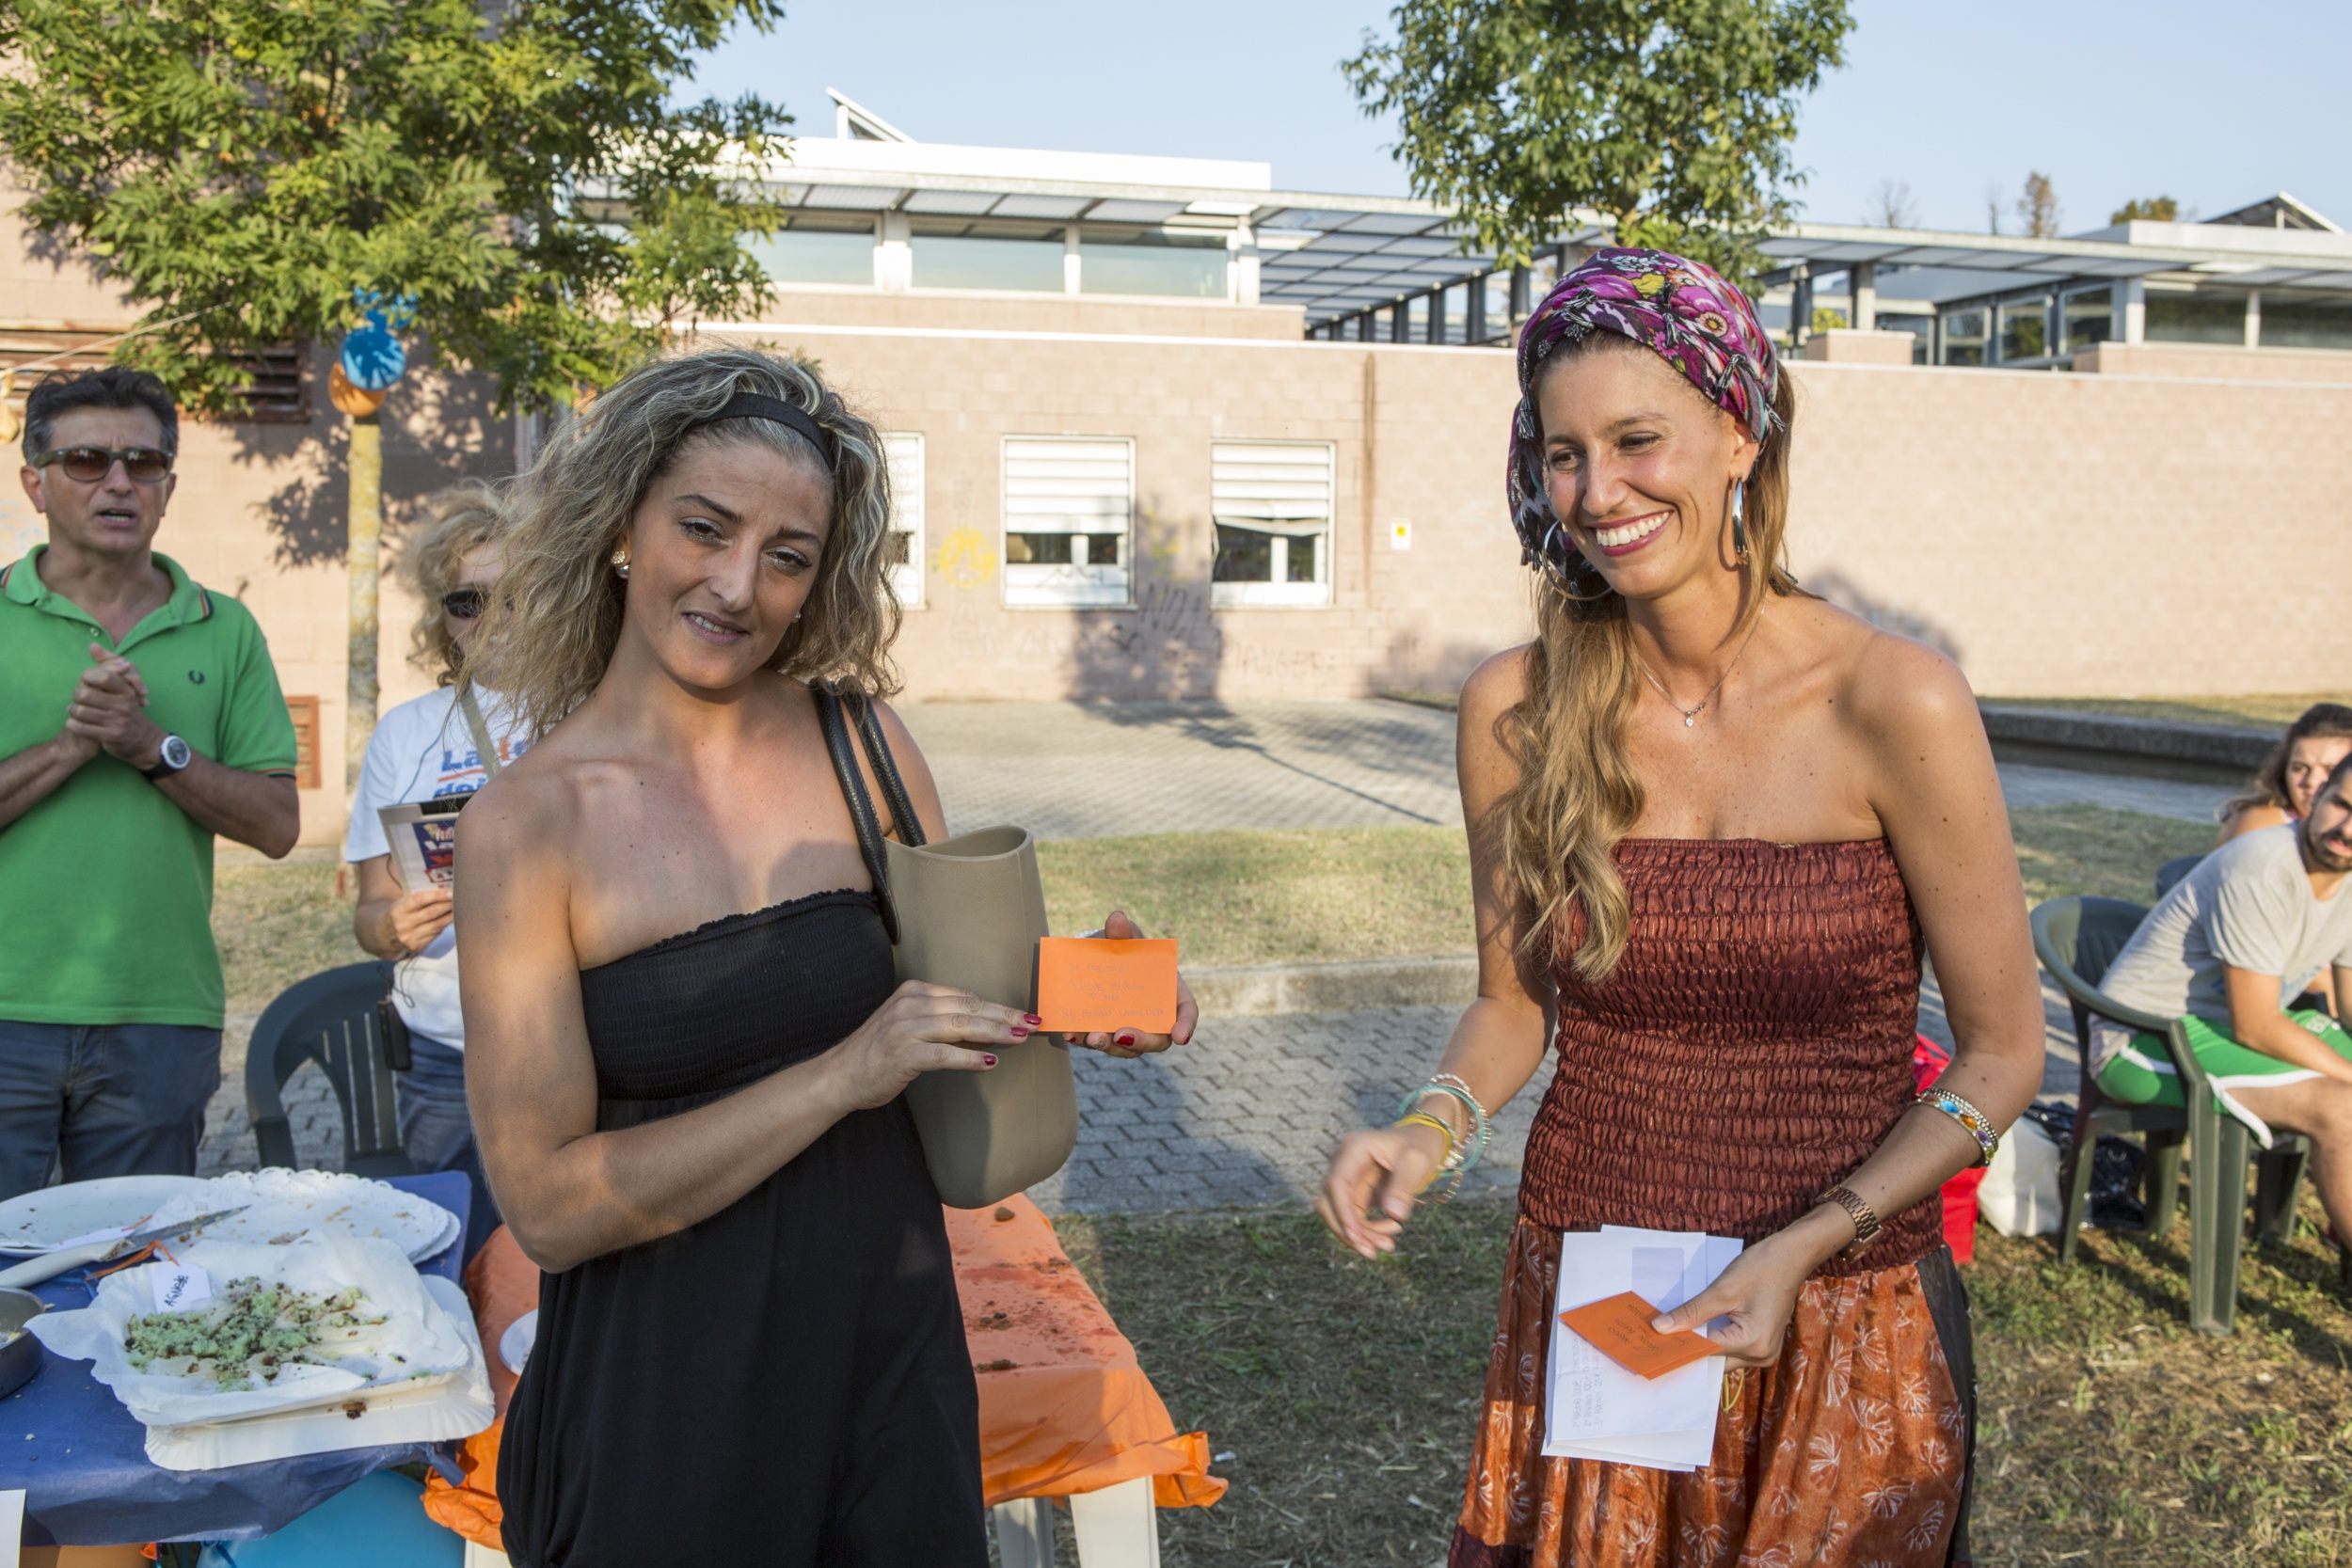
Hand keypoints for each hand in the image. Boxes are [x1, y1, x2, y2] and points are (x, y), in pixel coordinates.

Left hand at [64, 646, 163, 766]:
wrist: (143, 739)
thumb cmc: (128, 708)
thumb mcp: (125, 685)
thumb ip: (109, 663)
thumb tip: (93, 646)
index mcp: (127, 690)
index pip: (103, 676)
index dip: (88, 677)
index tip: (87, 682)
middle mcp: (123, 705)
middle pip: (85, 694)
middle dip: (76, 696)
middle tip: (78, 699)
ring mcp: (117, 721)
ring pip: (80, 711)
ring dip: (73, 711)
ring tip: (76, 711)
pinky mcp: (109, 736)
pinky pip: (80, 727)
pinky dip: (73, 724)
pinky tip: (75, 723)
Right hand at [385, 887, 454, 954]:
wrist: (383, 935)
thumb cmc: (398, 914)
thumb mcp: (402, 904)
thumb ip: (419, 899)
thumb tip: (445, 890)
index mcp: (398, 910)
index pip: (419, 899)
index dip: (437, 895)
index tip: (451, 892)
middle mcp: (403, 924)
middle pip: (431, 913)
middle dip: (448, 905)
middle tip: (462, 899)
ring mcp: (409, 937)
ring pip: (436, 926)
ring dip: (450, 917)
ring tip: (461, 909)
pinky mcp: (415, 946)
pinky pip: (435, 935)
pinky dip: (444, 927)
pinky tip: (452, 921)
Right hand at [823, 980, 1028, 1111]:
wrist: (840, 1076)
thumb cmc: (879, 1053)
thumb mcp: (910, 1026)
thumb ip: (941, 1021)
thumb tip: (987, 1028)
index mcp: (914, 992)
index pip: (965, 996)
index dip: (997, 1006)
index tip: (1022, 1015)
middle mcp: (910, 1004)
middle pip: (968, 1007)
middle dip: (1004, 1016)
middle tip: (1032, 1023)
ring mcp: (905, 1027)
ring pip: (961, 1026)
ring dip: (995, 1032)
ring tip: (1019, 1038)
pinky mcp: (903, 1053)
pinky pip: (944, 1054)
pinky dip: (970, 1058)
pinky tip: (990, 1062)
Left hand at [1074, 909, 1198, 1057]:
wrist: (1097, 956)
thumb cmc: (1123, 947)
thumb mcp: (1125, 936)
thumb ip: (1123, 931)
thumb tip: (1116, 919)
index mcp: (1170, 992)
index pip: (1186, 1012)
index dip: (1186, 1025)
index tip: (1180, 1037)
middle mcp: (1154, 1018)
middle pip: (1156, 1040)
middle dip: (1140, 1041)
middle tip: (1121, 1035)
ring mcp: (1129, 1029)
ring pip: (1125, 1047)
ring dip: (1109, 1046)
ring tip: (1092, 1037)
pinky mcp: (1104, 1032)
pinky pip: (1097, 1042)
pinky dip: (1084, 1040)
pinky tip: (1071, 1034)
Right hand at [1314, 1120, 1446, 1258]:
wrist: (1426, 1140)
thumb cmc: (1422, 1145)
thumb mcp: (1417, 1162)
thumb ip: (1404, 1186)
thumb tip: (1393, 1214)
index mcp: (1354, 1148)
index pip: (1336, 1183)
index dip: (1342, 1212)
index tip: (1357, 1237)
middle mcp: (1344, 1163)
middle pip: (1328, 1202)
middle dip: (1347, 1230)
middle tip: (1372, 1251)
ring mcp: (1348, 1179)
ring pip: (1339, 1215)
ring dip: (1359, 1235)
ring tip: (1388, 1245)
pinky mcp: (1356, 1192)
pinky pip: (1353, 1218)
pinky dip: (1367, 1231)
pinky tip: (1390, 1231)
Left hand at [1647, 1230, 1814, 1367]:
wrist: (1791, 1256)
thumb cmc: (1761, 1268)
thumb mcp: (1722, 1290)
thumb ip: (1691, 1312)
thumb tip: (1660, 1328)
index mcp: (1753, 1343)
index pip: (1706, 1352)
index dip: (1678, 1346)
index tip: (1652, 1343)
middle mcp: (1761, 1355)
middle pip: (1715, 1360)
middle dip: (1688, 1349)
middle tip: (1657, 1340)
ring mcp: (1764, 1351)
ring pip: (1722, 1356)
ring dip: (1700, 1344)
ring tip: (1671, 1333)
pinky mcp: (1762, 1343)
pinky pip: (1731, 1347)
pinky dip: (1713, 1339)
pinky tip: (1694, 1328)